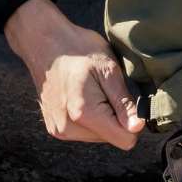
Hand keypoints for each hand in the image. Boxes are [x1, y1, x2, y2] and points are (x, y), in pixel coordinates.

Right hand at [4, 0, 142, 148]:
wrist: (44, 41)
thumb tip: (137, 128)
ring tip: (90, 89)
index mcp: (84, 114)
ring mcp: (59, 130)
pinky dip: (88, 117)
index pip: (125, 140)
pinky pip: (84, 131)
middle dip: (113, 116)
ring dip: (101, 116)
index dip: (131, 120)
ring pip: (98, 135)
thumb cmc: (78, 49)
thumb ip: (123, 103)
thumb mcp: (109, 70)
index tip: (122, 98)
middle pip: (111, 137)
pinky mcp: (54, 128)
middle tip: (102, 88)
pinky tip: (80, 95)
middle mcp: (68, 129)